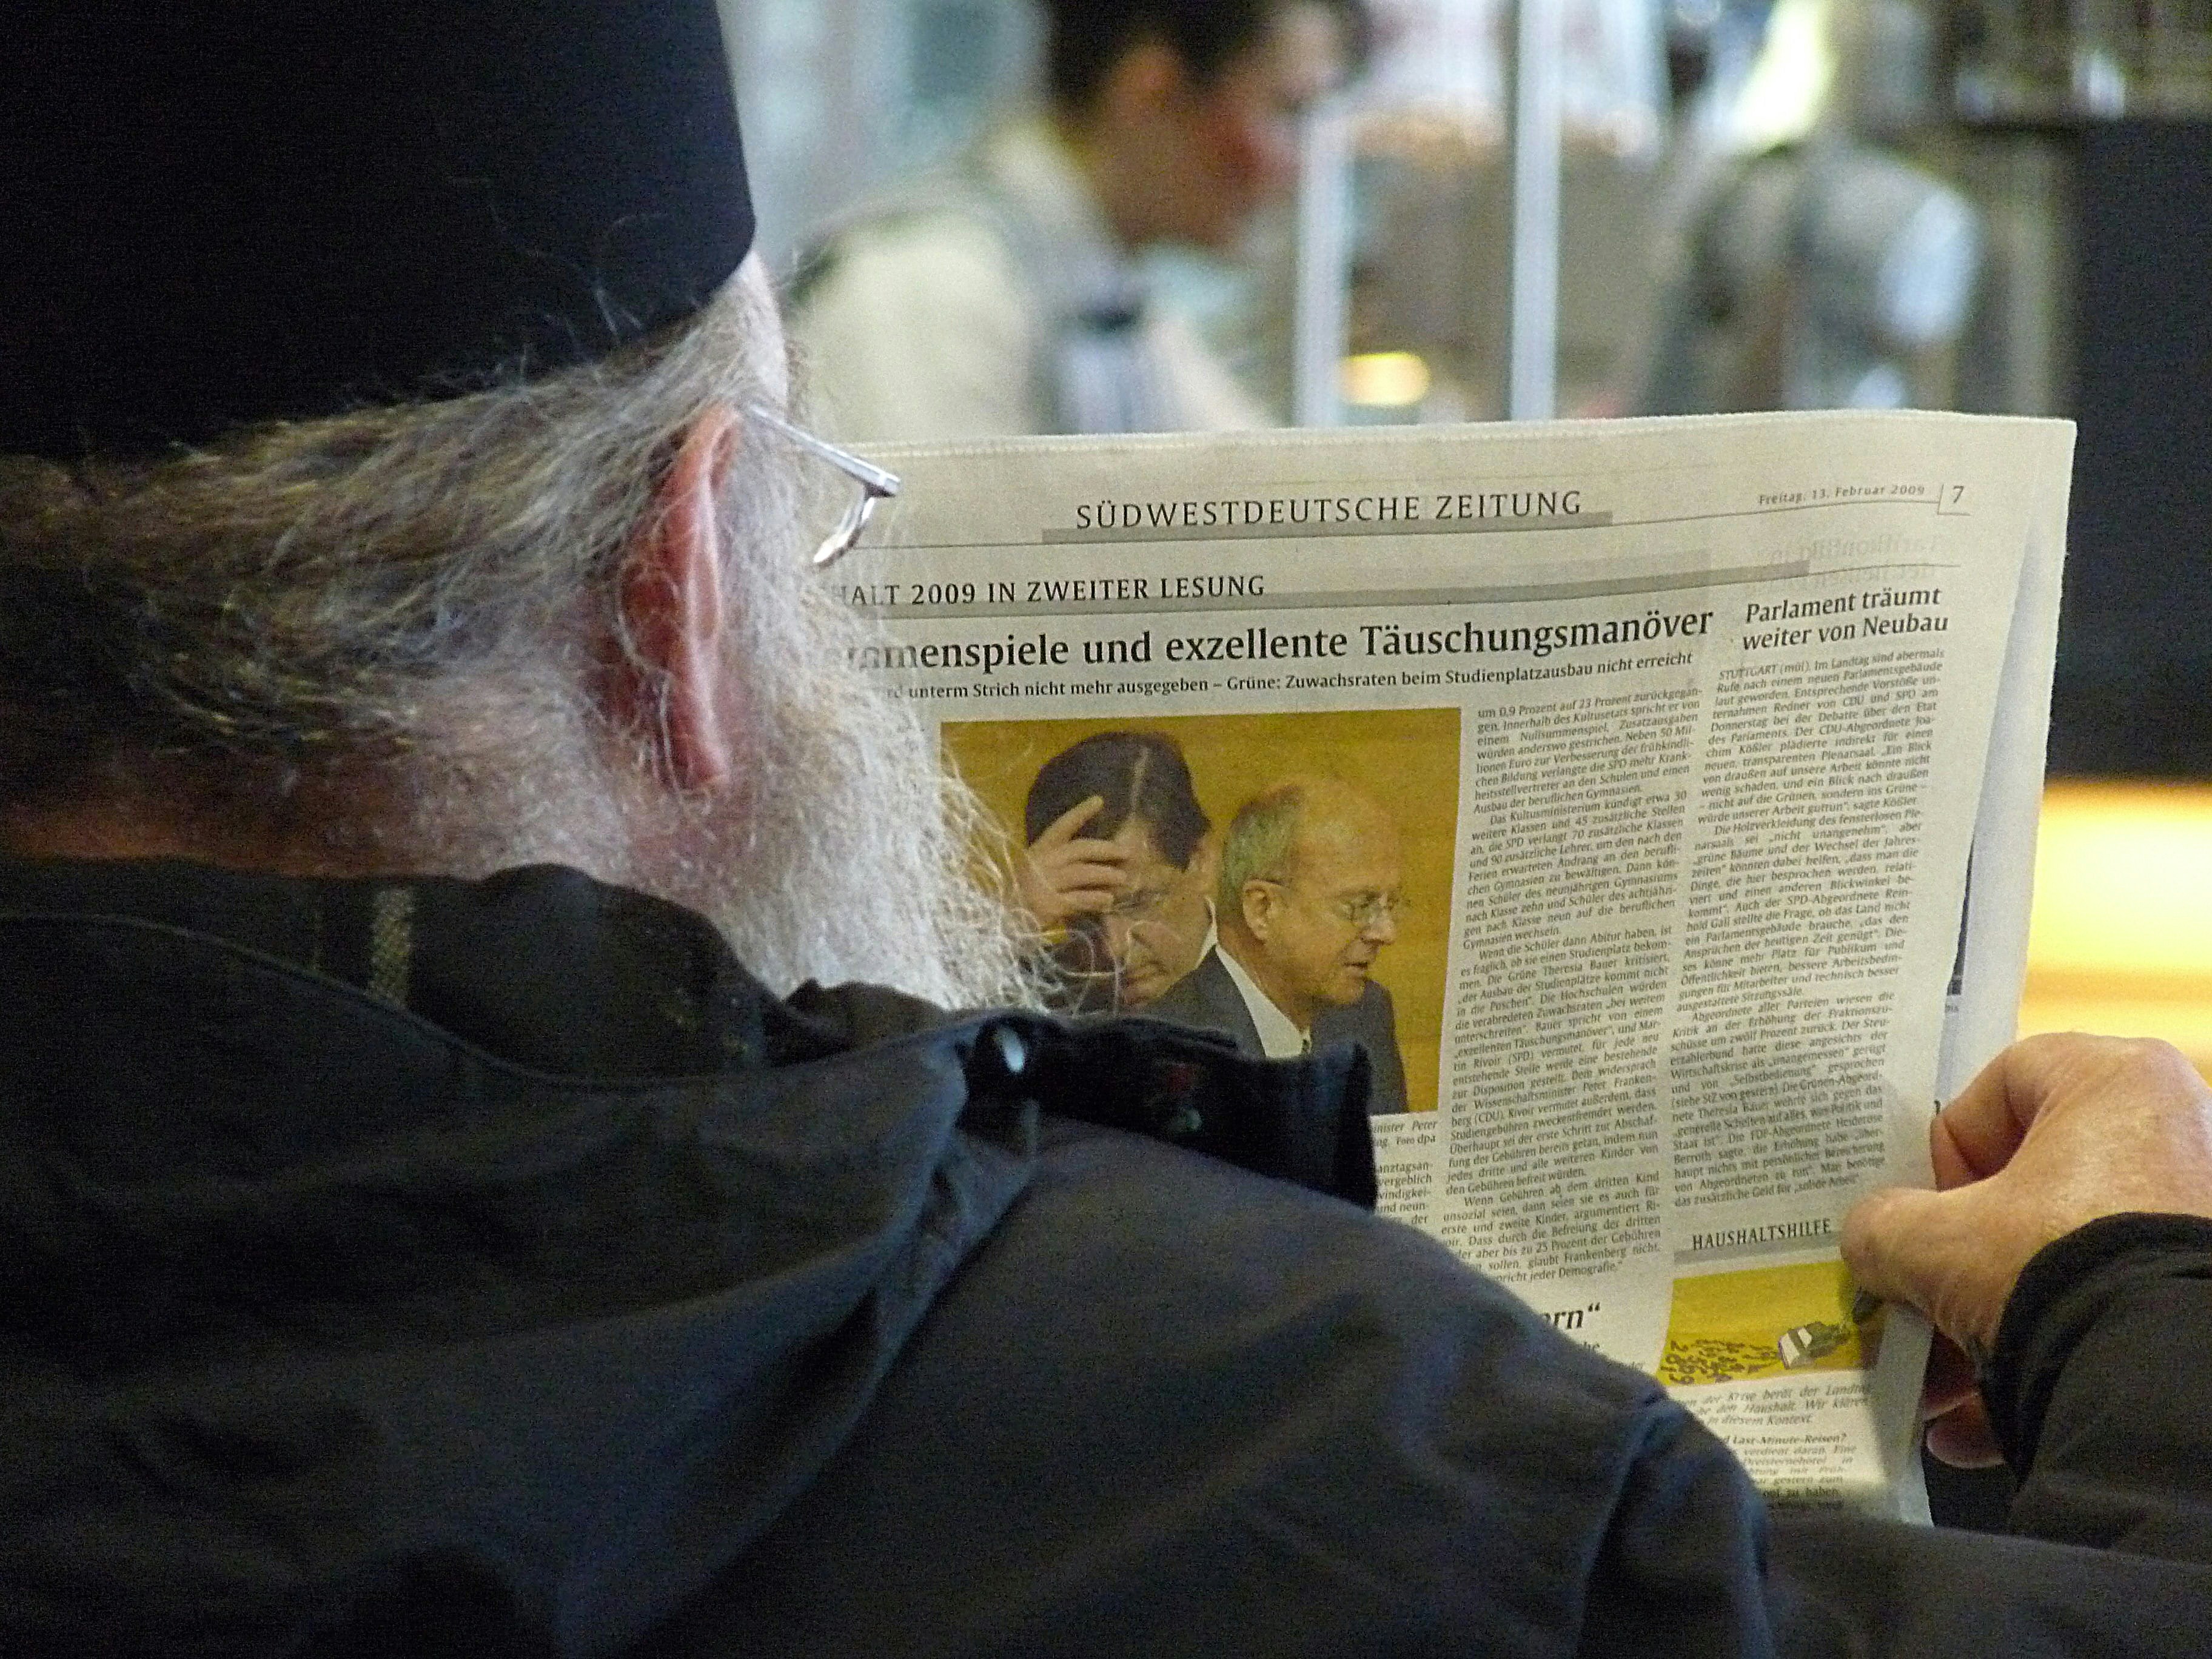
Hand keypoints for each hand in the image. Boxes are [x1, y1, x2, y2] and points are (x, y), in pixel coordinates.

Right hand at [1012, 796, 1129, 933]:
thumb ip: (1063, 861)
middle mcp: (1042, 861)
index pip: (1062, 825)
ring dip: (1106, 875)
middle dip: (1105, 849)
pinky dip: (1095, 899)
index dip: (1080, 812)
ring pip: (1082, 873)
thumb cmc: (1025, 892)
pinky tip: (1108, 900)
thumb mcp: (1040, 869)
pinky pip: (1078, 899)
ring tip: (1123, 878)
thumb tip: (1099, 857)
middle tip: (1127, 852)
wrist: (1004, 920)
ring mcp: (1045, 882)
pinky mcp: (1049, 904)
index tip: (1099, 800)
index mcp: (1040, 849)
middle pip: (1079, 849)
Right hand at [1843, 1035, 2211, 1460]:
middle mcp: (2176, 1135)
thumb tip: (1872, 1240)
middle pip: (2032, 1188)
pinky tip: (1972, 1426)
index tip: (1928, 1216)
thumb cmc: (2056, 1270)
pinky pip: (2109, 1314)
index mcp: (2118, 1082)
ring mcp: (2197, 1216)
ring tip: (1935, 1390)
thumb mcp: (1933, 1242)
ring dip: (1989, 1325)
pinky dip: (2046, 1362)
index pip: (2001, 1088)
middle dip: (1961, 1265)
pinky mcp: (2201, 1292)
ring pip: (2066, 1264)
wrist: (2168, 1389)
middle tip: (1917, 1307)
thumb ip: (1883, 1226)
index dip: (1947, 1153)